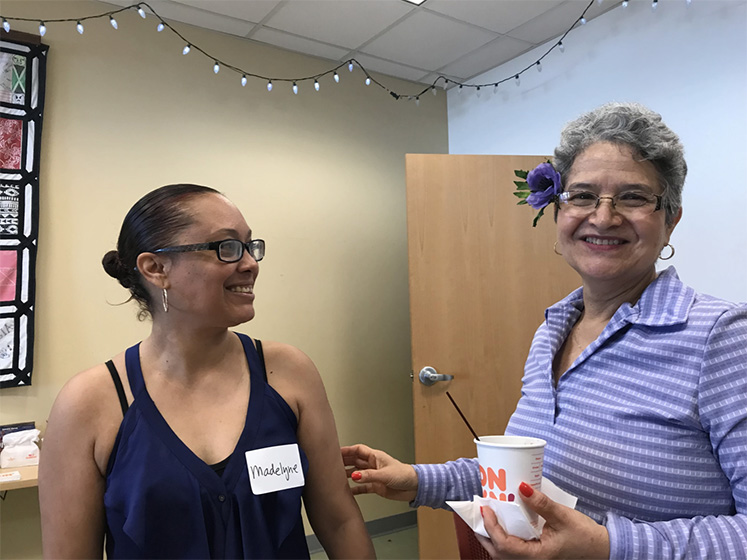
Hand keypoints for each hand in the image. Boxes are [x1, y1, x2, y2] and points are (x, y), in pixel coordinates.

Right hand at [341, 443, 417, 501]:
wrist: (414, 487)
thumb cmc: (404, 475)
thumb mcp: (384, 475)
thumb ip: (368, 476)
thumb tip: (354, 476)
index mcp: (375, 457)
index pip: (358, 450)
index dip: (347, 450)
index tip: (336, 452)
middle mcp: (373, 465)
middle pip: (355, 461)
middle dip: (344, 461)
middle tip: (332, 464)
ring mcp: (374, 475)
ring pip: (357, 473)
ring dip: (348, 474)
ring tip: (337, 477)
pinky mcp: (376, 486)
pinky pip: (362, 486)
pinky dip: (355, 488)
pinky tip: (348, 490)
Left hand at [477, 482, 609, 558]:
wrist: (600, 549)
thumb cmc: (584, 536)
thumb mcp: (562, 516)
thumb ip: (541, 503)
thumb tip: (521, 487)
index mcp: (536, 556)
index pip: (504, 545)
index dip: (491, 526)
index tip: (485, 508)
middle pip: (498, 552)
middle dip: (484, 532)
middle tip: (480, 511)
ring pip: (503, 553)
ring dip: (492, 535)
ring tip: (487, 515)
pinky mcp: (534, 555)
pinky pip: (512, 550)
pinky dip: (502, 537)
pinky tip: (502, 523)